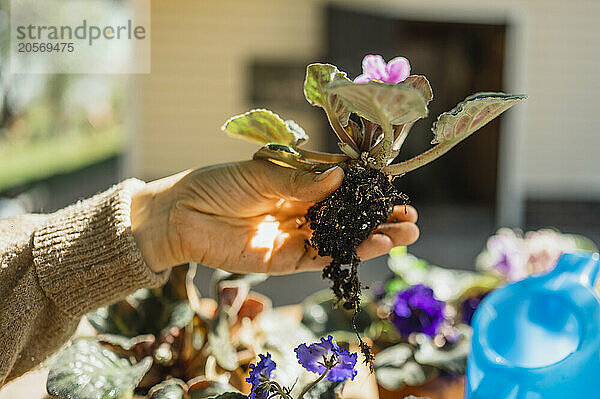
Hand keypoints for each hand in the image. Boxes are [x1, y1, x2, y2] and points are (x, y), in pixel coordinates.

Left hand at [131, 160, 418, 273]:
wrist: (182, 216)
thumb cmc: (218, 185)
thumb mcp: (261, 175)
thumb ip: (300, 181)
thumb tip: (339, 177)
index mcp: (297, 183)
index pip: (342, 187)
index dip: (367, 189)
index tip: (394, 189)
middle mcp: (302, 209)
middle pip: (348, 215)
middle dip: (379, 217)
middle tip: (410, 218)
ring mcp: (296, 235)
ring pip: (342, 238)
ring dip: (373, 237)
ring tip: (406, 234)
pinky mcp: (287, 260)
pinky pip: (322, 257)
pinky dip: (348, 254)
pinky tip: (375, 246)